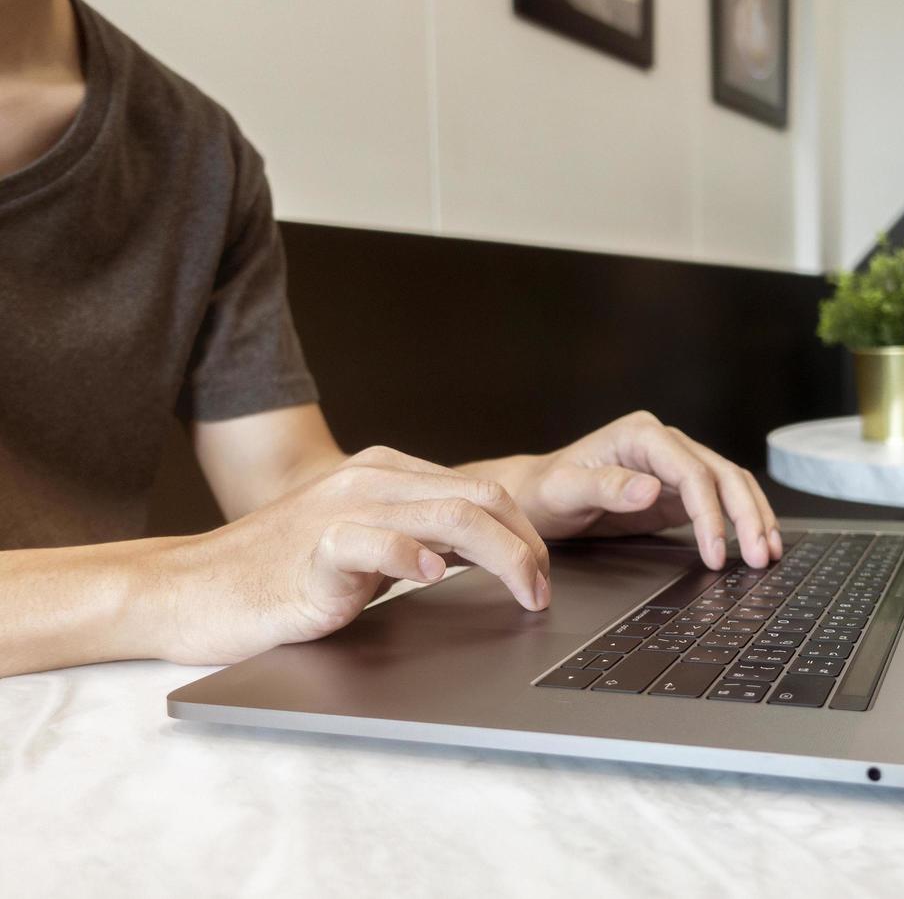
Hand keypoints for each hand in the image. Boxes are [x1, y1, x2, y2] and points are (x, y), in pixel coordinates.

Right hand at [162, 446, 551, 664]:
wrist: (193, 590)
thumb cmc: (278, 574)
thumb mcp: (364, 546)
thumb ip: (418, 539)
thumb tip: (484, 557)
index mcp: (387, 475)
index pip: (483, 492)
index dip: (527, 534)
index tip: (544, 576)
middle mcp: (371, 482)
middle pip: (481, 499)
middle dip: (529, 548)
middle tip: (543, 592)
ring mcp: (343, 512)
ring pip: (449, 516)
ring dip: (503, 558)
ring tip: (523, 593)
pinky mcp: (314, 551)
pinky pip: (373, 543)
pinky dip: (413, 557)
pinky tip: (433, 577)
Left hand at [475, 411, 781, 570]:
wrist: (532, 497)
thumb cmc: (543, 491)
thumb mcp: (564, 490)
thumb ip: (606, 486)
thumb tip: (652, 489)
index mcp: (642, 435)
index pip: (692, 472)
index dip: (710, 513)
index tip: (716, 552)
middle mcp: (665, 444)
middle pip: (723, 475)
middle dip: (747, 516)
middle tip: (759, 557)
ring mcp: (675, 466)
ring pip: (731, 486)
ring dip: (754, 518)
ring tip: (768, 553)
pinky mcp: (677, 491)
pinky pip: (720, 503)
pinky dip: (740, 522)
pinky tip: (754, 545)